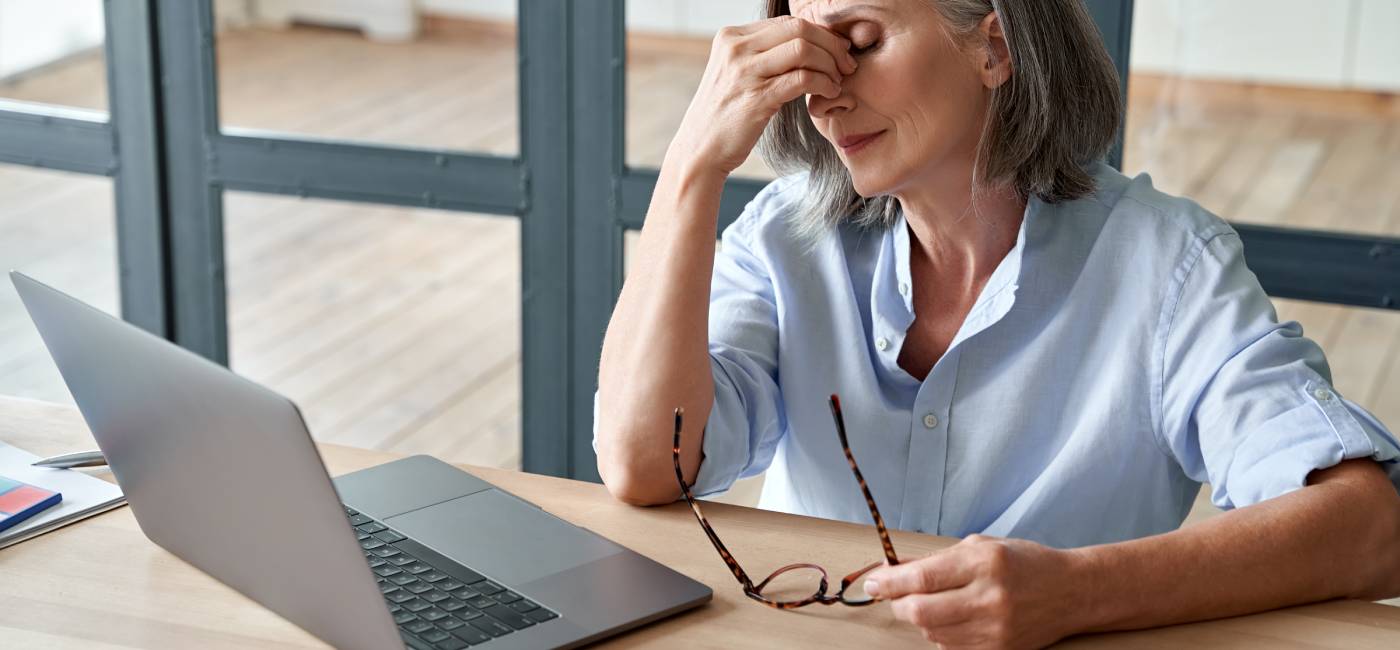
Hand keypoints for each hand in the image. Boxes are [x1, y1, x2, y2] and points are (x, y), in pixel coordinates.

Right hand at [667, 16, 857, 177]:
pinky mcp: (756, 98)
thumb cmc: (725, 114)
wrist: (700, 150)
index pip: (787, 22)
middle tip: (846, 64)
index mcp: (731, 37)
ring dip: (830, 64)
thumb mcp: (738, 74)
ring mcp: (744, 72)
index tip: (837, 51)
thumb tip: (808, 44)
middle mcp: (735, 49)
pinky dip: (824, 83)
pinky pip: (802, 79)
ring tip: (838, 81)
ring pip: (803, 49)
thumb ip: (763, 55)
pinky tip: (829, 92)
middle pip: (799, 29)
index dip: (820, 33)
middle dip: (831, 45)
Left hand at [864, 535, 1088, 648]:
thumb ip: (937, 560)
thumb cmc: (1025, 563)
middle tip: (896, 595)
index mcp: (985, 563)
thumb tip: (895, 570)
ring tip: (931, 603)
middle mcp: (990, 597)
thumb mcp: (981, 546)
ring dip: (920, 618)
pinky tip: (951, 619)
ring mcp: (995, 628)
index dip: (890, 582)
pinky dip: (940, 633)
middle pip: (921, 611)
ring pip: (932, 632)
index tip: (874, 581)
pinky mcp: (999, 649)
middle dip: (899, 604)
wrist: (1072, 592)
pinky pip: (951, 646)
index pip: (923, 577)